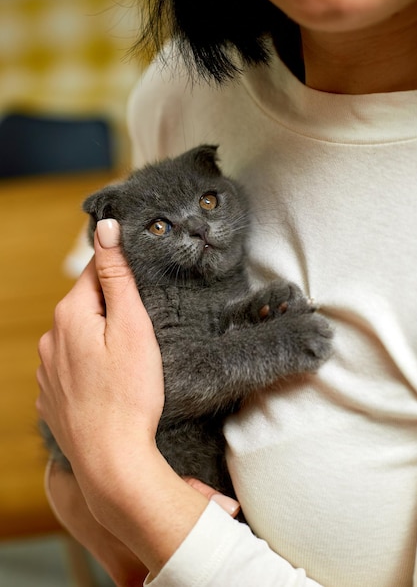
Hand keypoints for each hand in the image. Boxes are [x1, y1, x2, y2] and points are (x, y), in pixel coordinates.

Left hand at [36, 219, 164, 476]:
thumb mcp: (133, 327)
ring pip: (79, 337)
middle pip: (87, 305)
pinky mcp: (52, 396)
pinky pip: (73, 367)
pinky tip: (109, 385)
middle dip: (113, 310)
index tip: (144, 283)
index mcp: (70, 314)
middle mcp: (50, 338)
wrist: (111, 460)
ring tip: (128, 363)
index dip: (123, 274)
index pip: (96, 272)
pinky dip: (90, 368)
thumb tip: (105, 228)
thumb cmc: (130, 393)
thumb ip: (117, 275)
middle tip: (144, 332)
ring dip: (100, 339)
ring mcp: (47, 370)